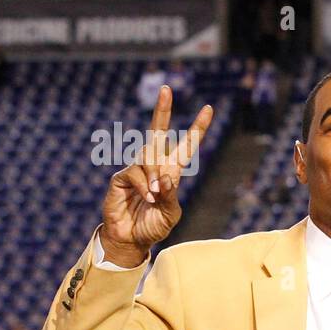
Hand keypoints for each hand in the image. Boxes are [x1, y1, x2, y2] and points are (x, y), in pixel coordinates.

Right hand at [100, 85, 212, 266]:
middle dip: (163, 110)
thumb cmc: (153, 226)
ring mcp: (137, 169)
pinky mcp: (121, 177)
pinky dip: (145, 185)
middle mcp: (154, 166)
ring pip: (148, 156)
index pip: (186, 146)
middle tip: (167, 89)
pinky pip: (136, 173)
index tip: (209, 109)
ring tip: (156, 196)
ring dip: (155, 175)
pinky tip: (148, 197)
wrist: (132, 240)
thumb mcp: (171, 213)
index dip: (197, 128)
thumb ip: (172, 195)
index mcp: (171, 172)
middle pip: (158, 133)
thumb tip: (166, 176)